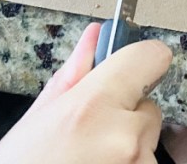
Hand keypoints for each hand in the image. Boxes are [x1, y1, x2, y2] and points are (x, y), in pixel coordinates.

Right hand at [0, 23, 172, 163]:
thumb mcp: (35, 122)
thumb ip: (72, 76)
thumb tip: (94, 34)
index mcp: (94, 107)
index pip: (151, 57)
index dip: (140, 63)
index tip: (129, 74)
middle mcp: (124, 136)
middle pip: (147, 109)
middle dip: (124, 119)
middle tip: (88, 141)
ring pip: (147, 143)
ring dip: (127, 151)